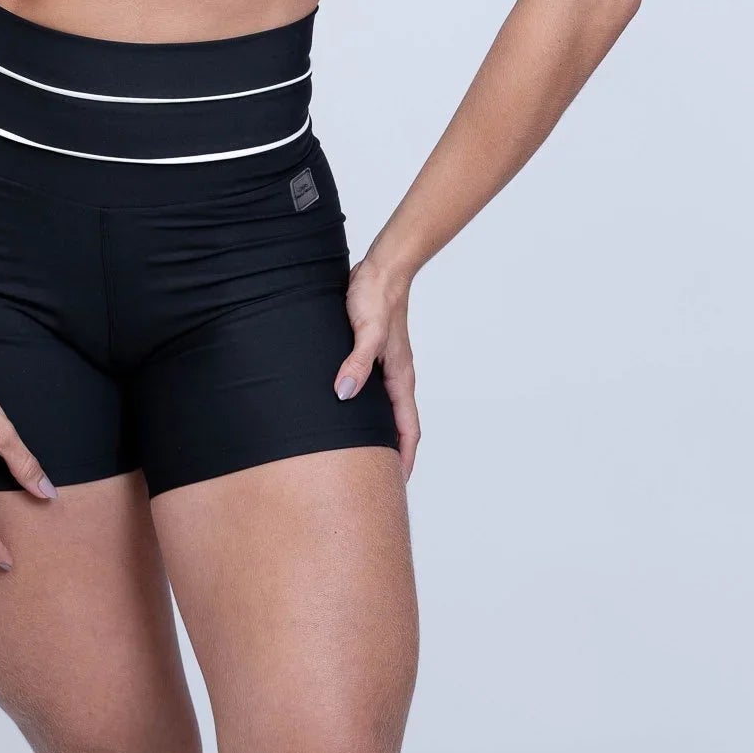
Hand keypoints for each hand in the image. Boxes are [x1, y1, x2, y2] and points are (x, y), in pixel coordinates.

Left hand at [335, 258, 420, 478]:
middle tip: (376, 478)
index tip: (397, 482)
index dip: (404, 456)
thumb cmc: (376, 297)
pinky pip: (372, 390)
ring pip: (385, 408)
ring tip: (360, 453)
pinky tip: (346, 409)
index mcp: (400, 376)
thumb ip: (357, 363)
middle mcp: (395, 376)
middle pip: (398, 424)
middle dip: (392, 452)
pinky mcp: (371, 355)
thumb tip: (345, 395)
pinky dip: (364, 408)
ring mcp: (385, 366)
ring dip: (378, 431)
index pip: (408, 427)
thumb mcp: (365, 331)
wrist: (380, 269)